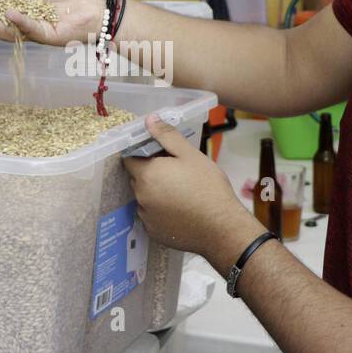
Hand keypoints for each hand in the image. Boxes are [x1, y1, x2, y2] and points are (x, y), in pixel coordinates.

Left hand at [122, 114, 260, 266]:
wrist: (221, 227)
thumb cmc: (208, 187)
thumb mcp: (190, 155)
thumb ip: (167, 136)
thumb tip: (149, 120)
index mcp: (146, 174)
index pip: (130, 159)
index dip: (143, 154)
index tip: (159, 155)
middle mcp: (140, 196)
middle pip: (137, 179)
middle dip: (150, 173)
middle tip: (175, 172)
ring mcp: (146, 217)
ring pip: (144, 198)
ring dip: (155, 193)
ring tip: (180, 192)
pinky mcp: (153, 232)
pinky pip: (152, 216)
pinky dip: (160, 212)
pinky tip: (180, 210)